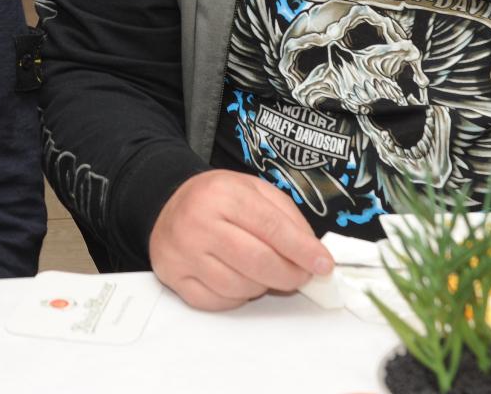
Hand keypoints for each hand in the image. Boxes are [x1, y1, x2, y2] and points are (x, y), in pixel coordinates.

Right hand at [148, 170, 331, 310]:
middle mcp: (198, 222)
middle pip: (258, 261)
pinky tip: (237, 278)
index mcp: (223, 194)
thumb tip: (312, 253)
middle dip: (289, 274)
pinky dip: (236, 296)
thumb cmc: (217, 199)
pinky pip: (218, 301)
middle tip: (301, 276)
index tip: (323, 265)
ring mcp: (183, 253)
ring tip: (262, 271)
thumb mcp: (253, 190)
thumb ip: (286, 217)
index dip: (302, 250)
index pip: (271, 227)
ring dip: (262, 285)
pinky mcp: (174, 277)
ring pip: (239, 286)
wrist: (167, 206)